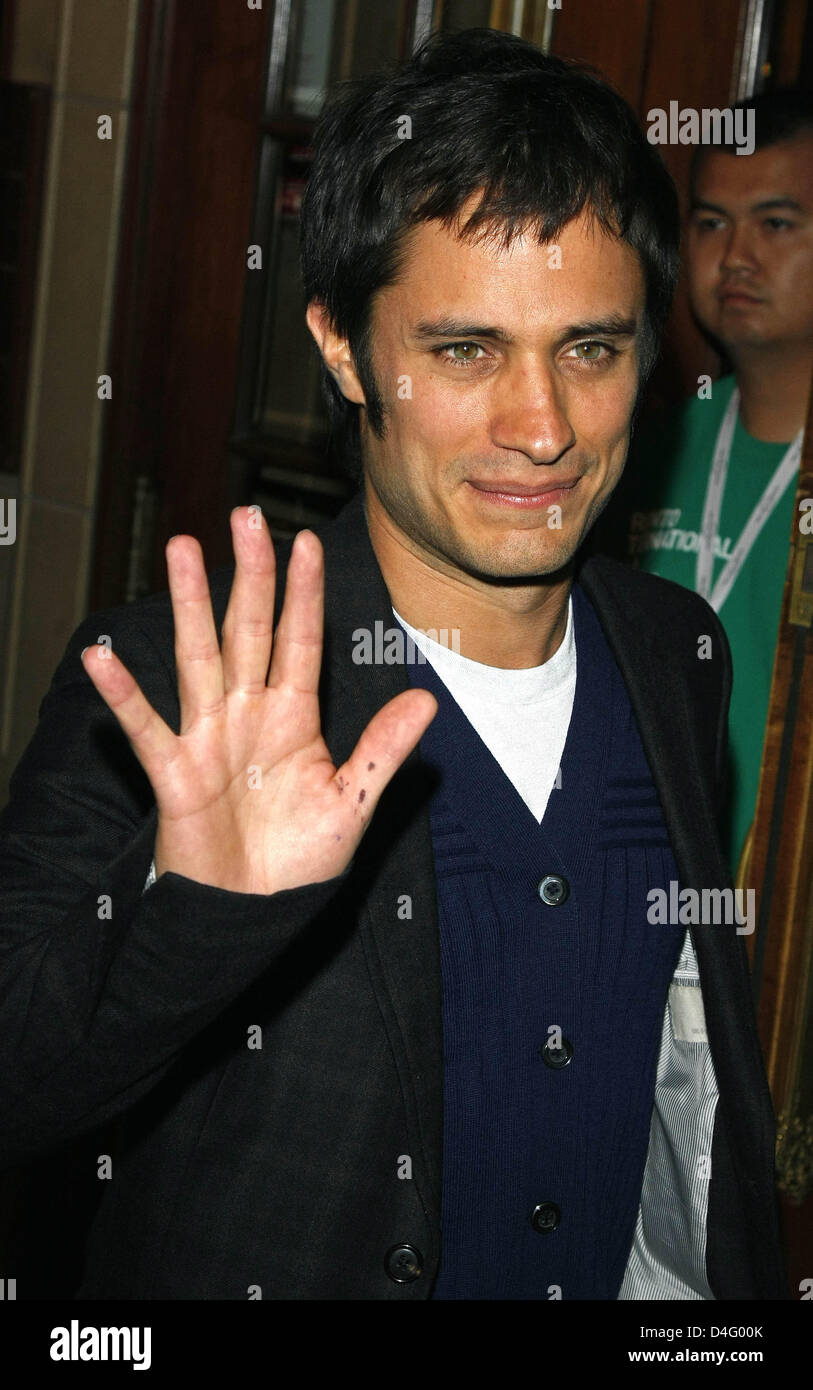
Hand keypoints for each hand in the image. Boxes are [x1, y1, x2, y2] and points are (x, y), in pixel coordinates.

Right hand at [82, 508, 436, 894]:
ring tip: (180, 548)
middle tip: (245, 515)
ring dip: (188, 604)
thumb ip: (383, 750)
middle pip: (248, 630)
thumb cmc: (301, 860)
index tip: (305, 541)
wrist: (256, 915)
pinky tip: (104, 659)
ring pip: (199, 658)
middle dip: (248, 573)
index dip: (302, 593)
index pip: (300, 641)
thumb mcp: (352, 802)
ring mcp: (209, 738)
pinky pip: (147, 727)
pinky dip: (124, 695)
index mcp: (294, 717)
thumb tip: (427, 700)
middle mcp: (249, 715)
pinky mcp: (175, 773)